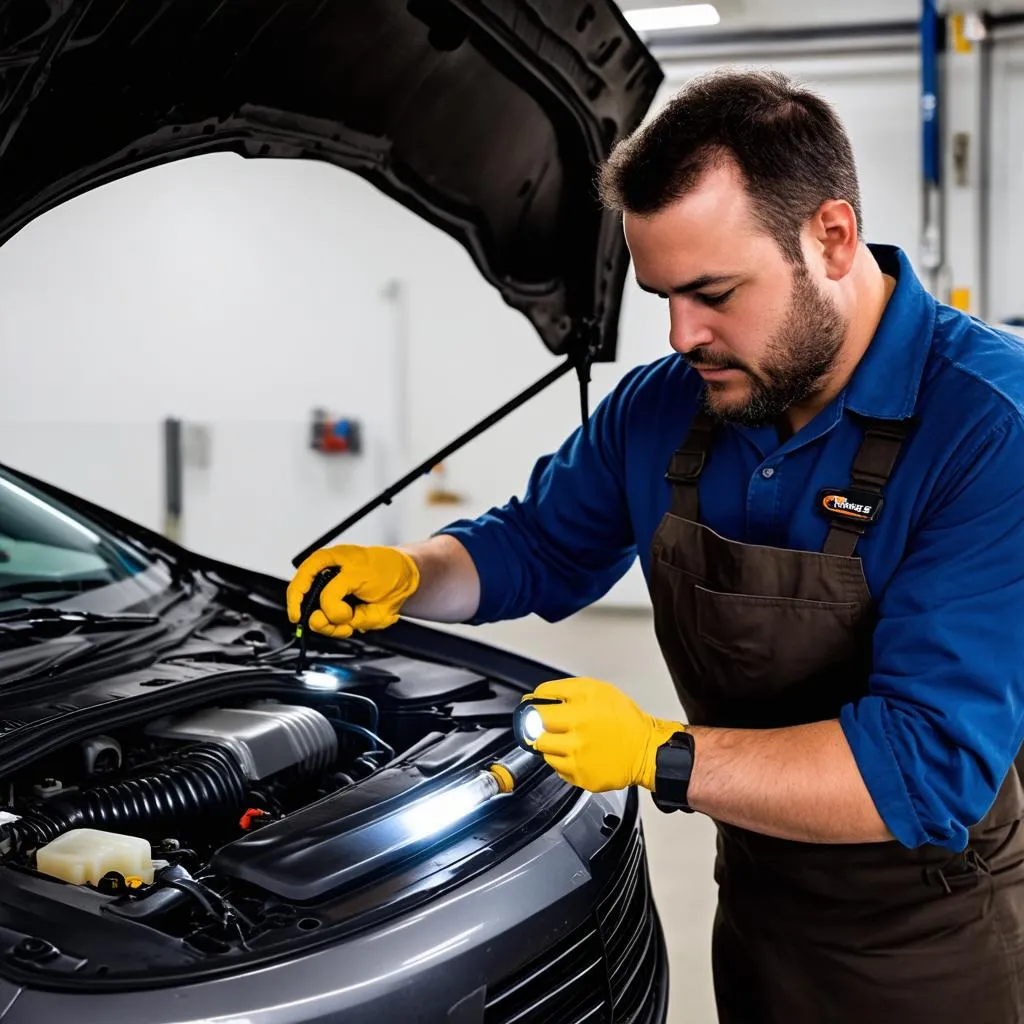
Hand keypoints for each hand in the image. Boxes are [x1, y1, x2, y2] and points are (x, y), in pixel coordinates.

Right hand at [287, 545, 419, 637]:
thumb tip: (325, 611)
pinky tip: (352, 623)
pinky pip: (336, 627)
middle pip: (308, 606)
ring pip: (320, 621)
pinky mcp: (345, 615)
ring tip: (349, 620)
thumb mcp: (357, 574)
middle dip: (319, 618)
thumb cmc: (383, 567)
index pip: (302, 579)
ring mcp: (335, 600)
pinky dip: (341, 629)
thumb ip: (336, 592)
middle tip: (329, 621)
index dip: (296, 598)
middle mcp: (327, 582)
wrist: (405, 579)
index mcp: (327, 562)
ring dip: (332, 626)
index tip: (297, 615)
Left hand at [523, 677, 684, 792]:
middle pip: (537, 730)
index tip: (535, 705)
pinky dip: (562, 760)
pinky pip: (557, 768)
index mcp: (579, 712)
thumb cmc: (624, 720)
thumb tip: (539, 695)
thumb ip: (565, 690)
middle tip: (552, 723)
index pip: (538, 707)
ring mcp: (576, 760)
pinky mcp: (580, 777)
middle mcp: (575, 737)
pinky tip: (577, 753)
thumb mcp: (598, 690)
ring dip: (551, 743)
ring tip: (567, 739)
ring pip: (544, 750)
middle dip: (541, 724)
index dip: (534, 704)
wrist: (646, 751)